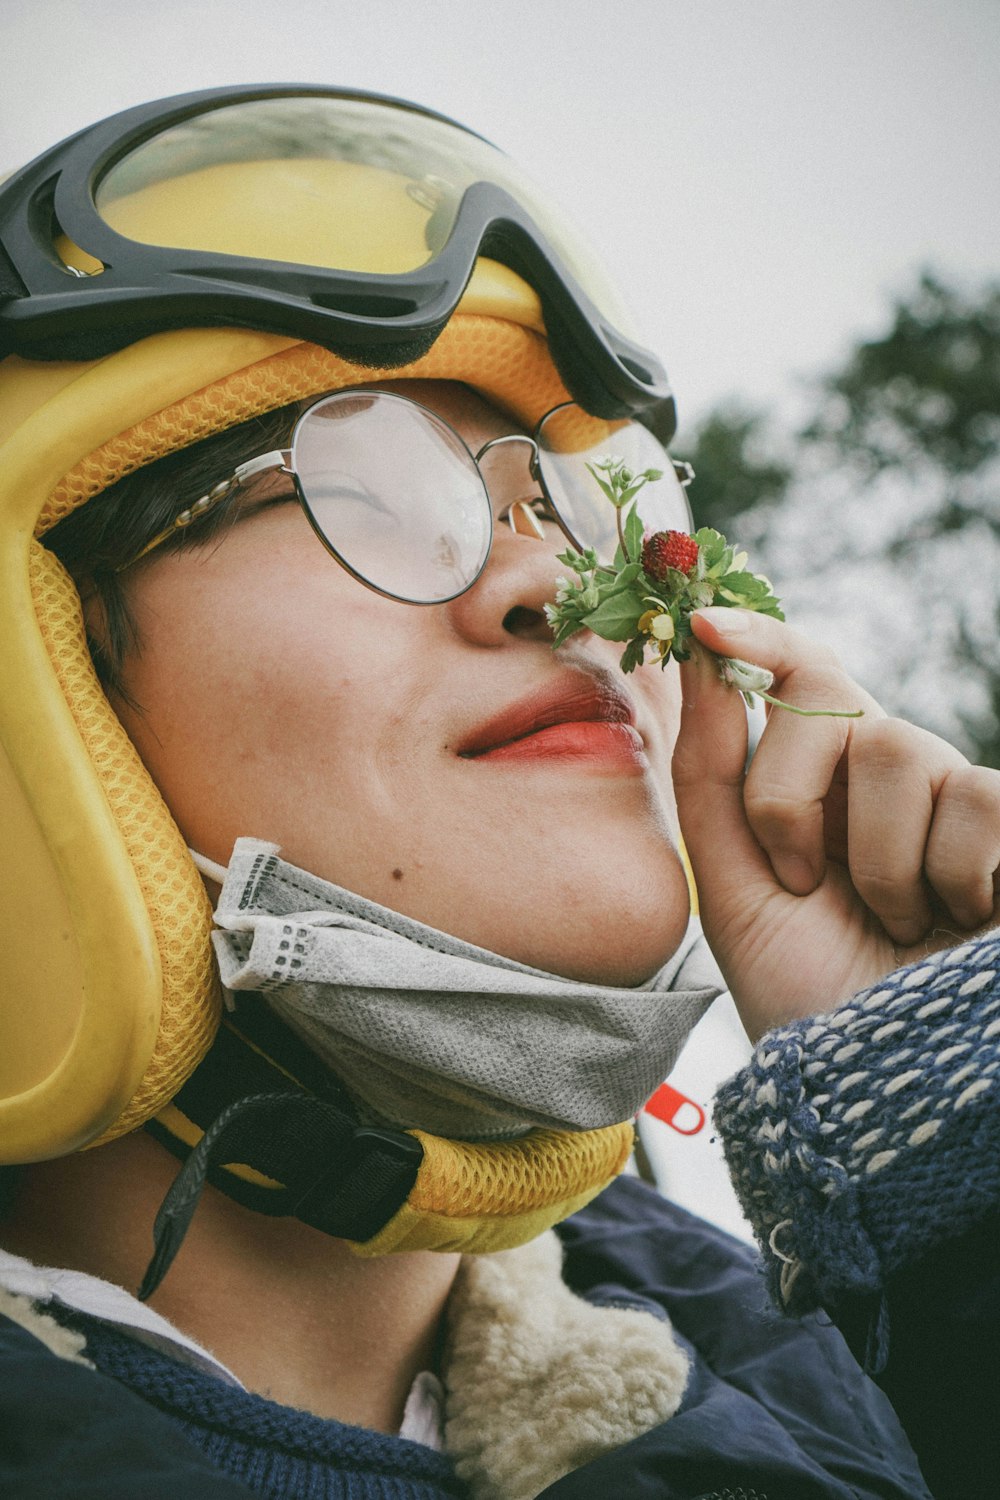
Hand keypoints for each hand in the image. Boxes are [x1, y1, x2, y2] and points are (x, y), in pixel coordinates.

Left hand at [672, 607, 999, 1040]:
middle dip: (787, 796)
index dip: (757, 635)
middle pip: (828, 698)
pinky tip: (956, 924)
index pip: (798, 672)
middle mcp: (889, 776)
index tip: (701, 620)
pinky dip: (948, 874)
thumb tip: (698, 651)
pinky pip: (979, 798)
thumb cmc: (806, 993)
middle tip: (802, 883)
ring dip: (872, 858)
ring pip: (897, 748)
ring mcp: (959, 801)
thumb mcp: (735, 885)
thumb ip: (712, 770)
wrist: (880, 1088)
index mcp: (818, 779)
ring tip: (892, 923)